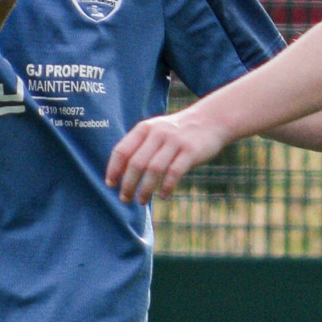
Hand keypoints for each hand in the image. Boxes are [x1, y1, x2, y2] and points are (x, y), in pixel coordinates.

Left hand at [106, 106, 225, 205]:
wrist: (211, 119)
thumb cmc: (178, 132)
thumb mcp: (156, 131)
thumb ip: (140, 147)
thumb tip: (120, 174)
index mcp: (144, 129)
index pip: (122, 151)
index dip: (114, 169)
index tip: (111, 185)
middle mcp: (158, 133)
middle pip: (136, 163)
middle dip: (128, 184)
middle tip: (125, 199)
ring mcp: (175, 142)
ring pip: (154, 170)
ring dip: (145, 189)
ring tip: (142, 201)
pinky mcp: (191, 151)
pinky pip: (174, 172)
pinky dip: (166, 186)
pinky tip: (163, 196)